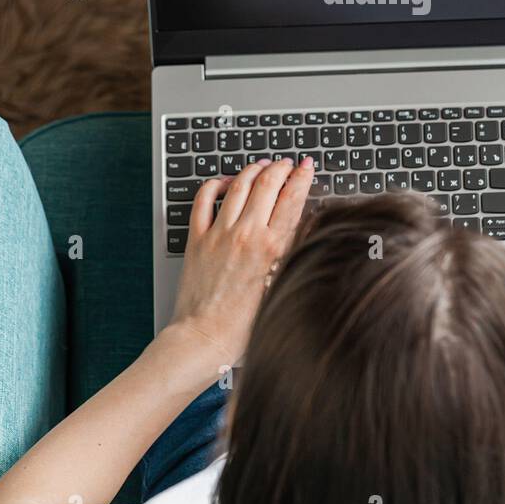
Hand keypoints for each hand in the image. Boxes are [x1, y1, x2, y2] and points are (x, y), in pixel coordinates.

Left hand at [166, 156, 313, 370]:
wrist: (203, 339)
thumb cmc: (243, 326)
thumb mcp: (281, 287)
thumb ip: (291, 253)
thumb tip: (302, 226)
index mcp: (272, 248)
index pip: (292, 198)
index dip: (303, 176)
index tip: (307, 166)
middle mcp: (246, 234)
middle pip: (268, 183)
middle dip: (281, 167)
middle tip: (287, 163)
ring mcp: (218, 233)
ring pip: (239, 184)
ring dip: (253, 169)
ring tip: (262, 165)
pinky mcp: (197, 238)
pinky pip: (204, 198)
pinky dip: (216, 183)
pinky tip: (226, 182)